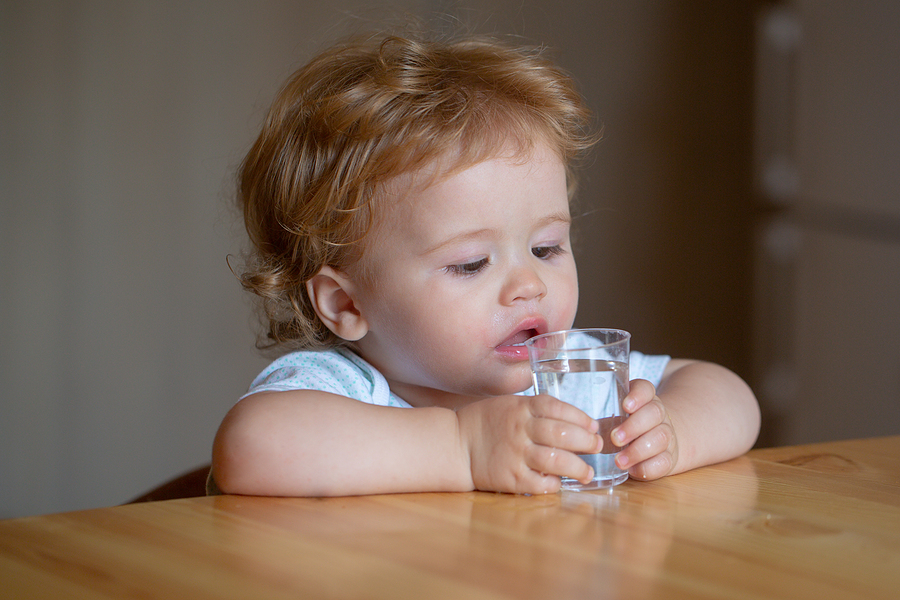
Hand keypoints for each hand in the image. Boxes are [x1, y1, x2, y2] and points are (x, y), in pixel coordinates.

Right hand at [456, 394, 602, 494]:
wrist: (456, 444)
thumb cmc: (486, 422)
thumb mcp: (509, 404)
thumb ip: (536, 409)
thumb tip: (575, 420)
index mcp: (521, 408)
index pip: (558, 408)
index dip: (581, 418)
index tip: (593, 427)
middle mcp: (520, 429)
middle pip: (562, 434)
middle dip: (587, 442)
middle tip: (597, 448)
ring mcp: (516, 454)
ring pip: (556, 460)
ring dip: (578, 467)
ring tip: (587, 472)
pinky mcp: (511, 477)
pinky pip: (541, 483)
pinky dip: (555, 484)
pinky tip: (559, 482)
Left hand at [610, 379, 678, 480]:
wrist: (659, 443)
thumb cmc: (627, 426)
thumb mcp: (616, 415)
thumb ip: (602, 415)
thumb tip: (573, 426)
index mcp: (644, 399)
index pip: (646, 389)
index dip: (637, 396)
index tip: (625, 405)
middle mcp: (658, 415)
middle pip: (654, 413)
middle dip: (634, 426)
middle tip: (614, 438)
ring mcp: (666, 435)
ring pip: (661, 438)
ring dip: (638, 450)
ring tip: (619, 460)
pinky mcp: (669, 457)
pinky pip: (664, 461)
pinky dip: (648, 466)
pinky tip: (632, 470)